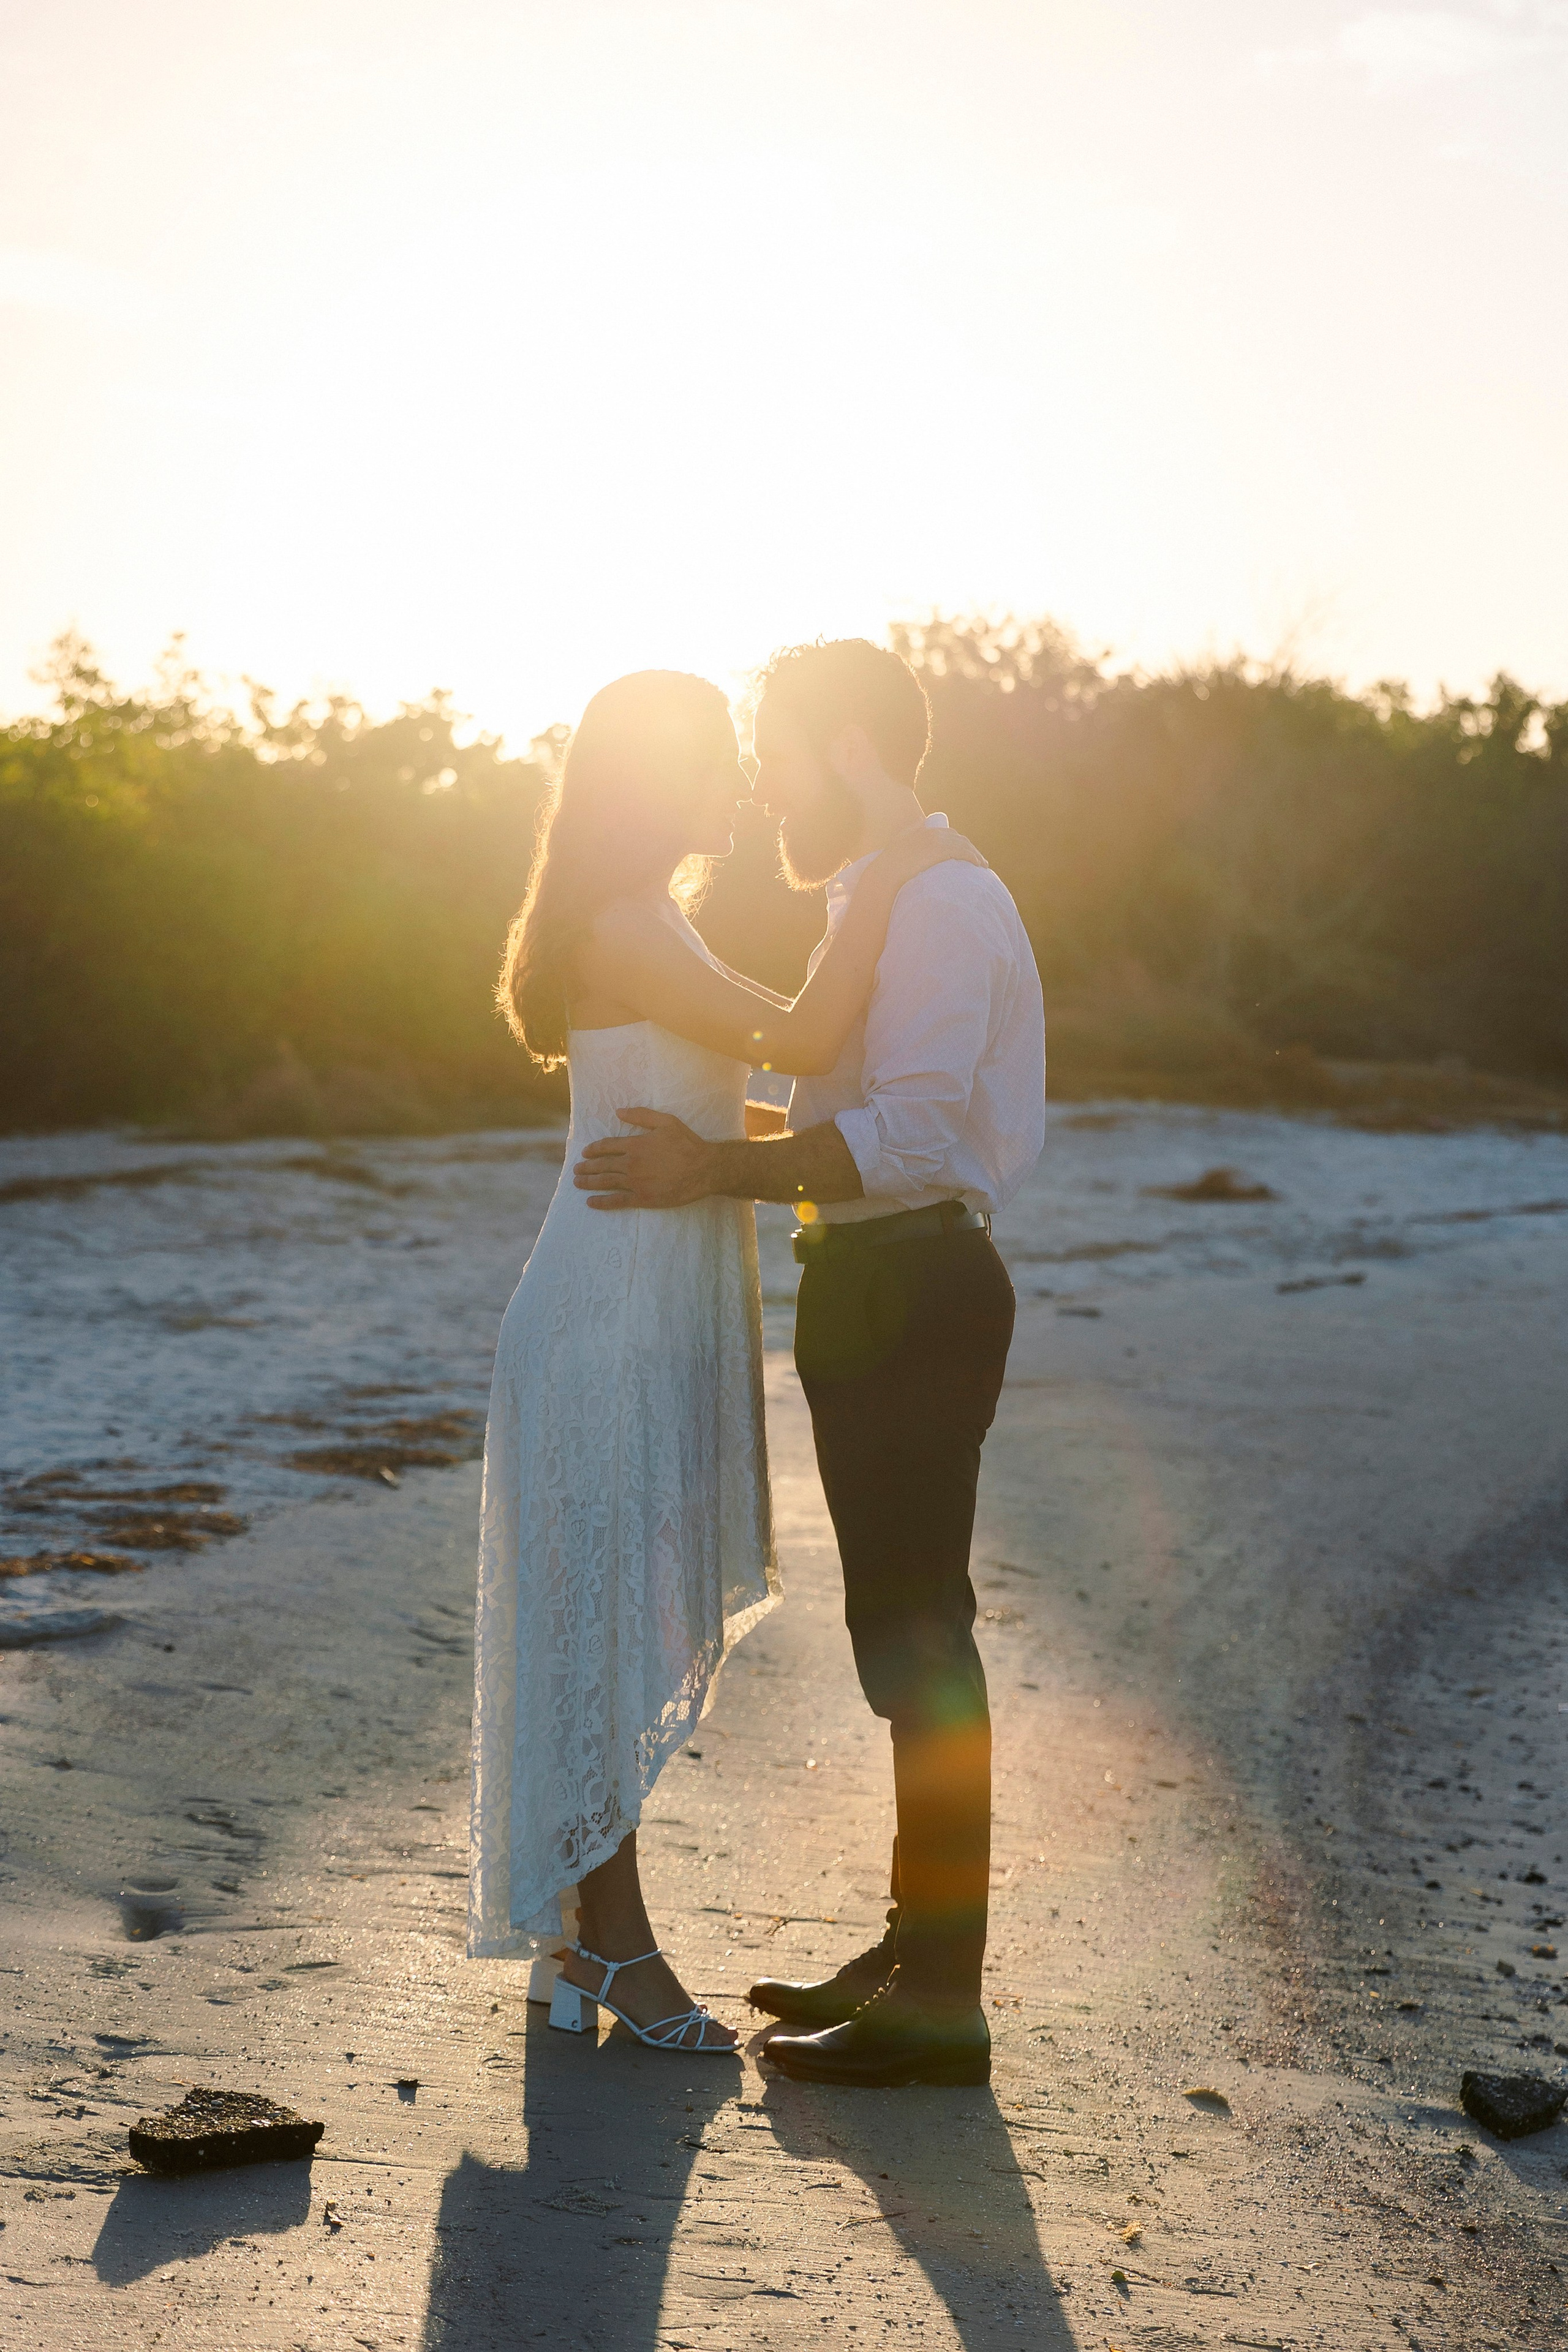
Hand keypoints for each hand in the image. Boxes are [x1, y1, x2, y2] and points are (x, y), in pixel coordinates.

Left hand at [573, 1108, 716, 1209]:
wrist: (703, 1169)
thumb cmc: (687, 1144)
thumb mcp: (666, 1122)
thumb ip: (641, 1116)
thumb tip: (618, 1111)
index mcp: (635, 1145)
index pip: (607, 1146)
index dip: (594, 1149)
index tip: (585, 1152)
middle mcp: (631, 1164)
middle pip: (602, 1165)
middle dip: (586, 1167)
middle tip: (575, 1170)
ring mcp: (636, 1182)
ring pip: (606, 1182)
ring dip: (589, 1182)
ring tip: (577, 1183)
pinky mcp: (643, 1198)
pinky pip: (617, 1201)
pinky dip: (602, 1202)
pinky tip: (591, 1202)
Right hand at [873, 825, 987, 884]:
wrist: (885, 875)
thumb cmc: (887, 868)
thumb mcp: (897, 846)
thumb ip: (908, 837)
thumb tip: (917, 828)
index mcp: (922, 831)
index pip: (947, 834)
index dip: (957, 843)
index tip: (963, 852)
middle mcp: (931, 833)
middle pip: (957, 838)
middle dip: (968, 848)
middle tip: (976, 860)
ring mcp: (937, 840)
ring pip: (963, 845)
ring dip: (974, 854)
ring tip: (982, 865)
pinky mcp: (942, 850)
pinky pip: (964, 852)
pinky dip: (973, 857)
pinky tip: (979, 865)